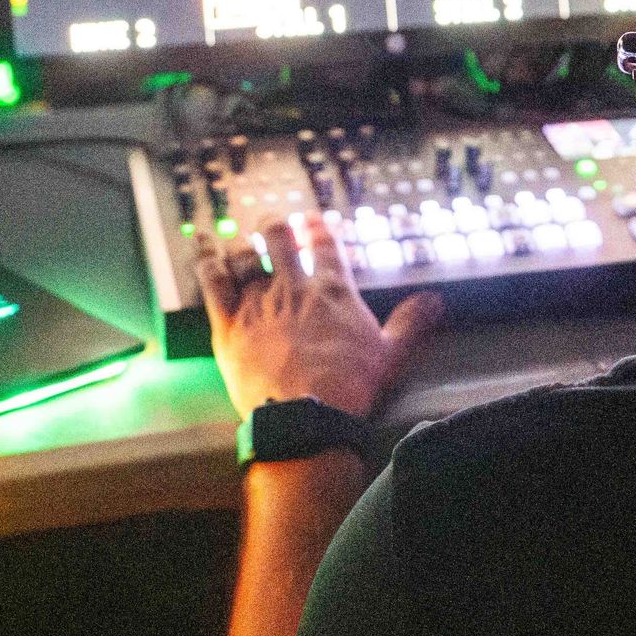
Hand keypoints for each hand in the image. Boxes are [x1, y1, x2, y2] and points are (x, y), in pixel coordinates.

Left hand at [200, 217, 443, 423]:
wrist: (307, 414)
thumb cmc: (349, 388)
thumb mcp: (391, 355)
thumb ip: (410, 323)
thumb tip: (434, 302)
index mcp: (331, 291)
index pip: (324, 244)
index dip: (317, 227)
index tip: (313, 220)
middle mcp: (292, 288)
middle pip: (279, 238)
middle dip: (275, 225)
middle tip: (273, 221)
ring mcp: (258, 303)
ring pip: (243, 255)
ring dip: (240, 242)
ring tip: (236, 234)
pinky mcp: (229, 324)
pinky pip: (213, 281)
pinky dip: (206, 258)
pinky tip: (202, 245)